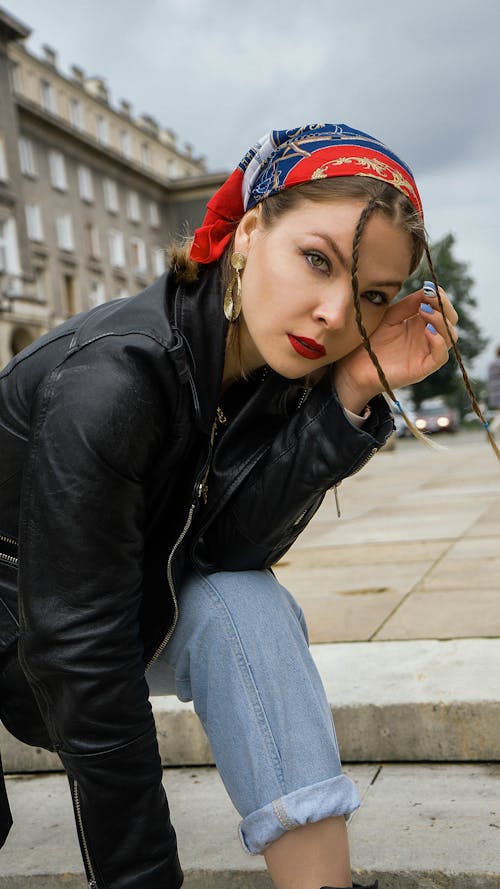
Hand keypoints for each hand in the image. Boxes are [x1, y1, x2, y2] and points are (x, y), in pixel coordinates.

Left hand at [333, 285, 458, 413]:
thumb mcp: (390, 316)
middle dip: (444, 306)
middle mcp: (427, 338)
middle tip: (429, 298)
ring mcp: (426, 353)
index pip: (442, 308)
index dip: (439, 296)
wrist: (355, 366)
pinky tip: (427, 331)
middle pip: (451, 320)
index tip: (428, 287)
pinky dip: (439, 342)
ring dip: (441, 321)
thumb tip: (428, 289)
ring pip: (450, 336)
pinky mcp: (422, 368)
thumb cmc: (370, 341)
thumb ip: (408, 304)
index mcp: (421, 323)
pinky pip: (441, 356)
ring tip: (424, 312)